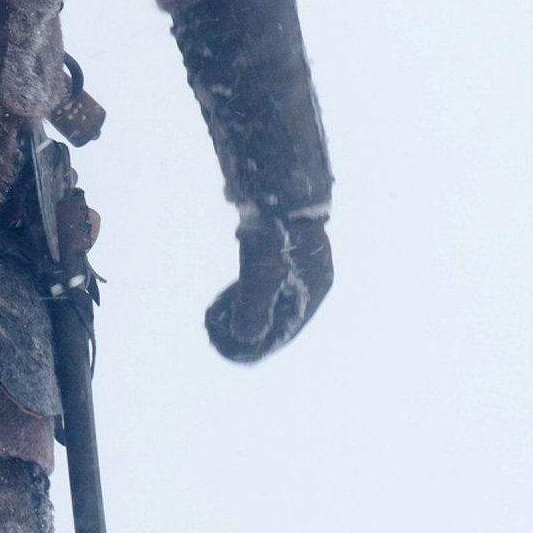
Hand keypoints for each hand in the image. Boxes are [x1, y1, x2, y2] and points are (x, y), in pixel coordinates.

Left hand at [206, 208, 330, 362]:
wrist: (277, 183)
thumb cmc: (274, 233)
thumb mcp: (260, 277)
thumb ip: (252, 311)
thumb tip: (244, 339)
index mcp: (315, 289)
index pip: (286, 330)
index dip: (258, 344)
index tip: (230, 349)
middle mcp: (311, 278)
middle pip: (278, 314)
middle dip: (248, 326)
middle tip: (217, 331)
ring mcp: (298, 262)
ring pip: (269, 297)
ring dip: (245, 309)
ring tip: (217, 316)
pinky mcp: (282, 248)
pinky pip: (264, 280)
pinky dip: (245, 291)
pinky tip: (226, 295)